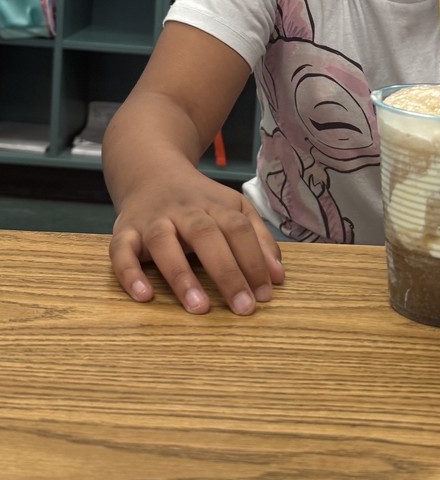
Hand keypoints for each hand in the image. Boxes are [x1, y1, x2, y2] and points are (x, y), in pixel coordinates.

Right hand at [109, 169, 284, 315]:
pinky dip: (129, 273)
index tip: (265, 295)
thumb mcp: (233, 208)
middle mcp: (184, 211)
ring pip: (164, 242)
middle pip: (207, 235)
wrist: (150, 171)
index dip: (254, 260)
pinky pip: (121, 250)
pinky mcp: (124, 231)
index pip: (239, 229)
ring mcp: (152, 220)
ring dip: (181, 276)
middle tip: (243, 308)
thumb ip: (258, 239)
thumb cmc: (199, 200)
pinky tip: (143, 296)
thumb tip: (278, 277)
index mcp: (215, 205)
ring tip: (198, 308)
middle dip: (227, 272)